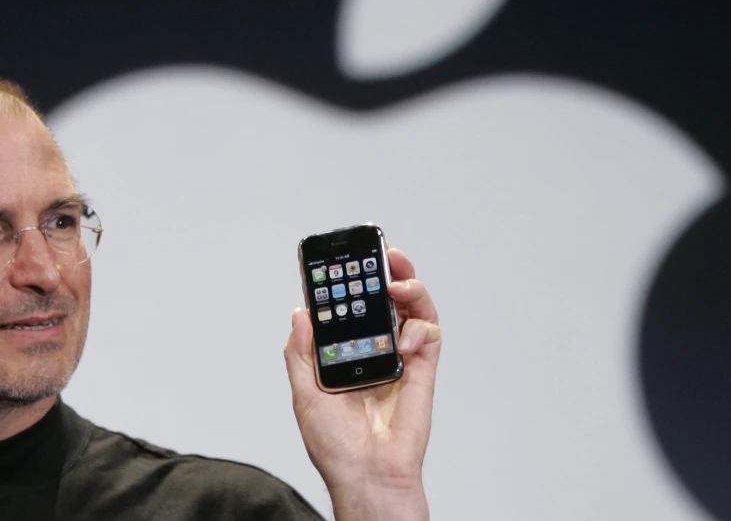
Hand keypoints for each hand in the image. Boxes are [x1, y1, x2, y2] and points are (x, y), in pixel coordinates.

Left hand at [284, 248, 440, 520]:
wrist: (367, 475)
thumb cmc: (335, 445)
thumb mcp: (304, 394)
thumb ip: (302, 352)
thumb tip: (301, 312)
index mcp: (344, 353)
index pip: (349, 307)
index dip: (349, 283)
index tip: (344, 260)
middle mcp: (373, 350)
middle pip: (385, 300)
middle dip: (386, 272)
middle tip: (383, 255)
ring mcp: (400, 358)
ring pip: (412, 309)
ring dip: (410, 286)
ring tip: (398, 280)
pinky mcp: (422, 370)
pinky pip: (429, 336)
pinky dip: (421, 327)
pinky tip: (407, 336)